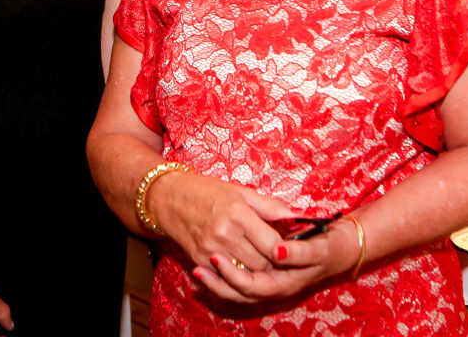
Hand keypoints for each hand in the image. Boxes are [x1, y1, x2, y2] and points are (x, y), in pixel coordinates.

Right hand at [147, 171, 293, 281]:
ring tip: (260, 257)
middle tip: (277, 254)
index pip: (274, 244)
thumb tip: (300, 215)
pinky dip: (238, 272)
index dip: (286, 249)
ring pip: (248, 274)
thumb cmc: (206, 191)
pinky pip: (227, 277)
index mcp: (239, 214)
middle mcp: (225, 234)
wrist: (167, 198)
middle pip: (263, 264)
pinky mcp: (200, 261)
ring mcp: (211, 250)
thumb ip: (271, 207)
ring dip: (257, 269)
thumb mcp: (240, 191)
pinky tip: (240, 261)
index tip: (289, 245)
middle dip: (273, 262)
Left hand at [192, 215, 361, 303]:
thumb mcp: (318, 246)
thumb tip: (277, 252)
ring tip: (196, 269)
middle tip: (198, 266)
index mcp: (285, 281)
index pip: (253, 286)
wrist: (340, 249)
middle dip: (218, 283)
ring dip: (216, 282)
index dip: (233, 275)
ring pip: (237, 292)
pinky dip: (222, 278)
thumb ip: (299, 250)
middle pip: (240, 294)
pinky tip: (207, 267)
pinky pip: (240, 283)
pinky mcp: (265, 275)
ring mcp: (269, 282)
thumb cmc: (329, 246)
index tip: (217, 257)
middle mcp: (275, 287)